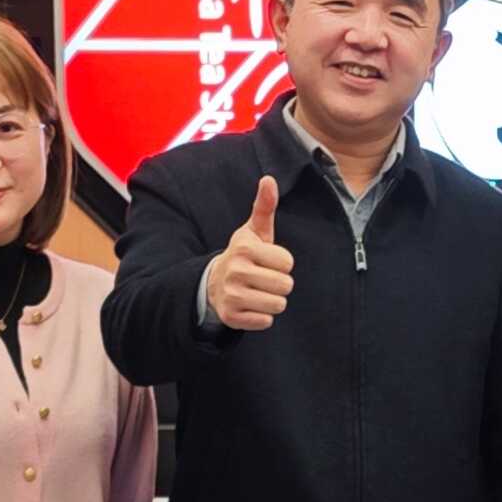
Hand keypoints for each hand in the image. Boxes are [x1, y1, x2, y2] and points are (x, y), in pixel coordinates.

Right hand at [203, 175, 294, 332]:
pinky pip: (266, 322)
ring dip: (273, 301)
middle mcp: (235, 271)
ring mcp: (231, 296)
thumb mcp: (253, 230)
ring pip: (278, 305)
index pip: (287, 262)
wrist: (213, 284)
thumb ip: (264, 206)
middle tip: (264, 278)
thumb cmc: (243, 255)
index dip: (282, 263)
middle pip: (286, 285)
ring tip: (259, 292)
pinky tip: (251, 306)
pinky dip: (262, 316)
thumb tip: (269, 179)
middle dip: (280, 284)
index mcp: (244, 248)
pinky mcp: (231, 317)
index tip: (267, 261)